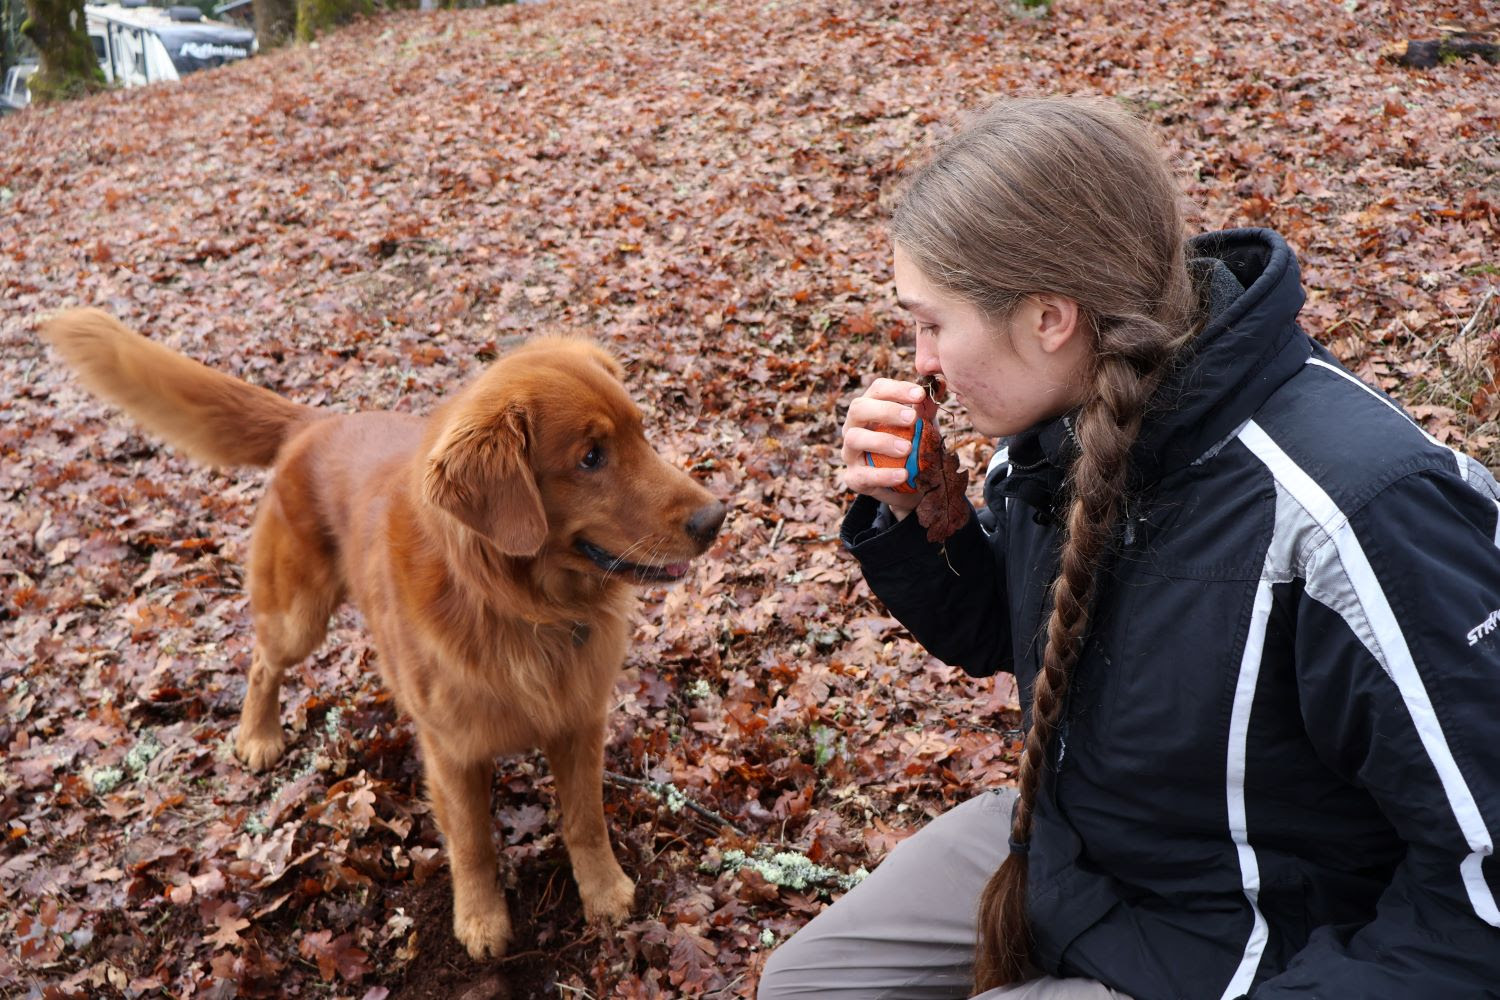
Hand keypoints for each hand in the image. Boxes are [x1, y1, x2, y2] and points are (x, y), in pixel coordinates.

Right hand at [840, 378, 938, 516]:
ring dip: (881, 441)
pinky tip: (903, 475)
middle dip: (885, 411)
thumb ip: (926, 410)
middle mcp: (854, 426)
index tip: (920, 394)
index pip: (877, 390)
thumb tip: (941, 385)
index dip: (897, 389)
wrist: (906, 488)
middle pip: (858, 408)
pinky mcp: (853, 477)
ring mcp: (850, 452)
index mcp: (870, 408)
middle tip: (912, 418)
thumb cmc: (912, 449)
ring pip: (854, 438)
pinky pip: (863, 475)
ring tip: (907, 449)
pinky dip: (884, 475)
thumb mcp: (922, 428)